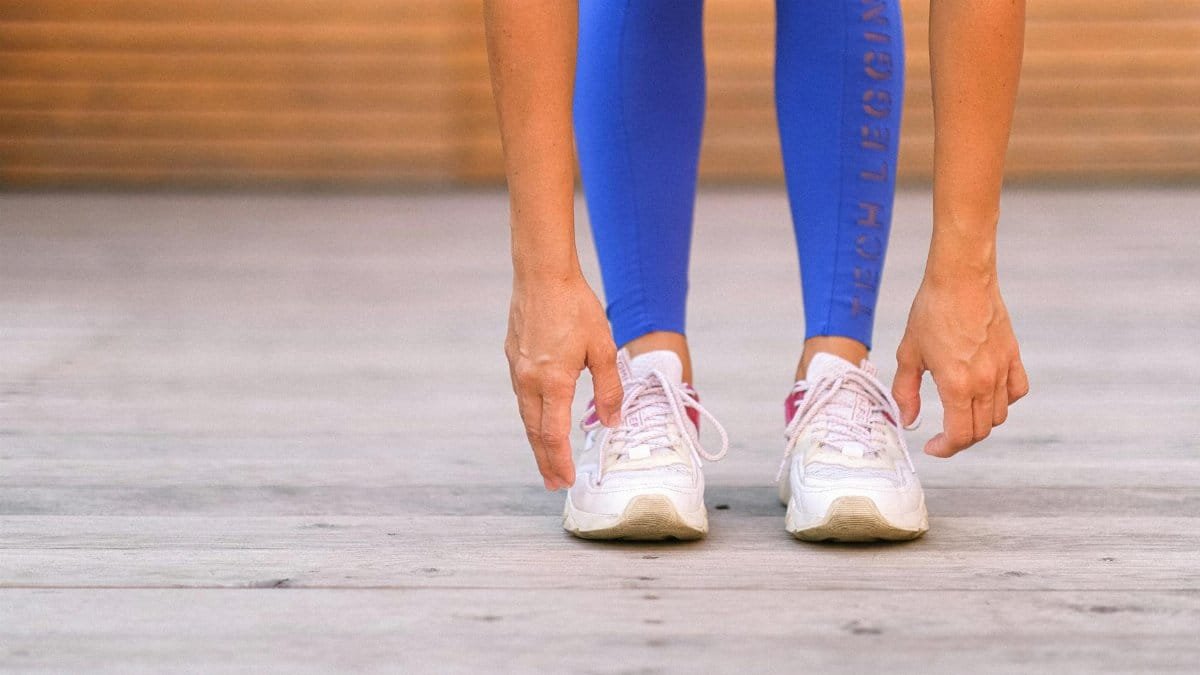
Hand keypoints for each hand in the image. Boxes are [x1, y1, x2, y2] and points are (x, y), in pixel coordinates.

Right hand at [505, 273, 622, 489]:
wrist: (542, 275)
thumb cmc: (576, 307)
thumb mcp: (603, 349)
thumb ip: (609, 389)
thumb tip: (612, 421)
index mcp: (553, 382)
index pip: (553, 435)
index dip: (560, 461)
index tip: (566, 480)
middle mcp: (529, 380)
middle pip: (534, 432)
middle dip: (544, 460)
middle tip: (553, 482)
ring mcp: (517, 369)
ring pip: (526, 414)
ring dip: (536, 440)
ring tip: (546, 457)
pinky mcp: (513, 356)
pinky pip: (522, 394)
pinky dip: (531, 415)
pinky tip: (540, 417)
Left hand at [893, 274, 1028, 456]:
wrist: (961, 278)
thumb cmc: (931, 312)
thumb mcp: (908, 354)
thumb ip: (906, 393)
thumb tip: (908, 421)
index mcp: (957, 385)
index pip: (960, 435)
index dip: (946, 449)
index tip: (932, 447)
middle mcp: (984, 382)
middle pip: (981, 430)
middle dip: (960, 440)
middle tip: (942, 435)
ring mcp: (1002, 369)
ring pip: (999, 415)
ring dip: (980, 422)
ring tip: (959, 413)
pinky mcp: (1013, 355)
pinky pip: (1017, 391)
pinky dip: (1004, 401)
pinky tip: (986, 395)